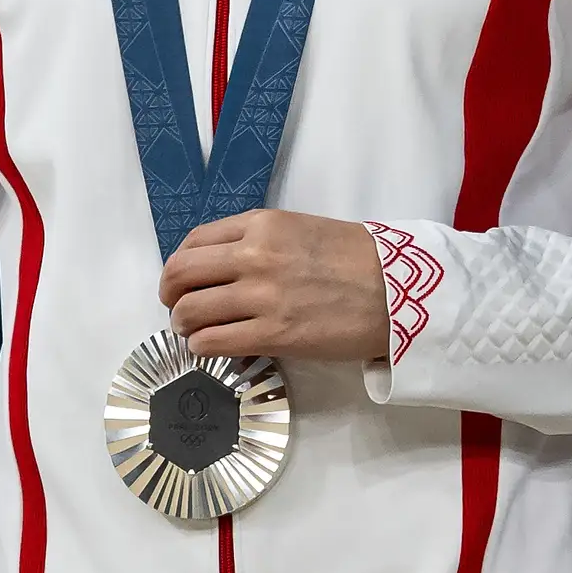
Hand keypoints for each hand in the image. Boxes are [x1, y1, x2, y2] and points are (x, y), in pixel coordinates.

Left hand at [161, 210, 390, 361]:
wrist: (399, 290)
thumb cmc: (358, 259)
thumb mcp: (303, 229)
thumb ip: (259, 241)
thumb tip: (219, 267)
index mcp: (263, 225)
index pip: (193, 243)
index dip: (179, 266)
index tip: (185, 281)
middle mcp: (255, 256)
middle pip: (180, 276)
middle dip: (171, 296)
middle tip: (181, 308)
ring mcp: (262, 297)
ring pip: (189, 313)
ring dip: (185, 326)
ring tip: (199, 332)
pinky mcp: (272, 334)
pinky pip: (210, 343)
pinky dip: (202, 347)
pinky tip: (215, 347)